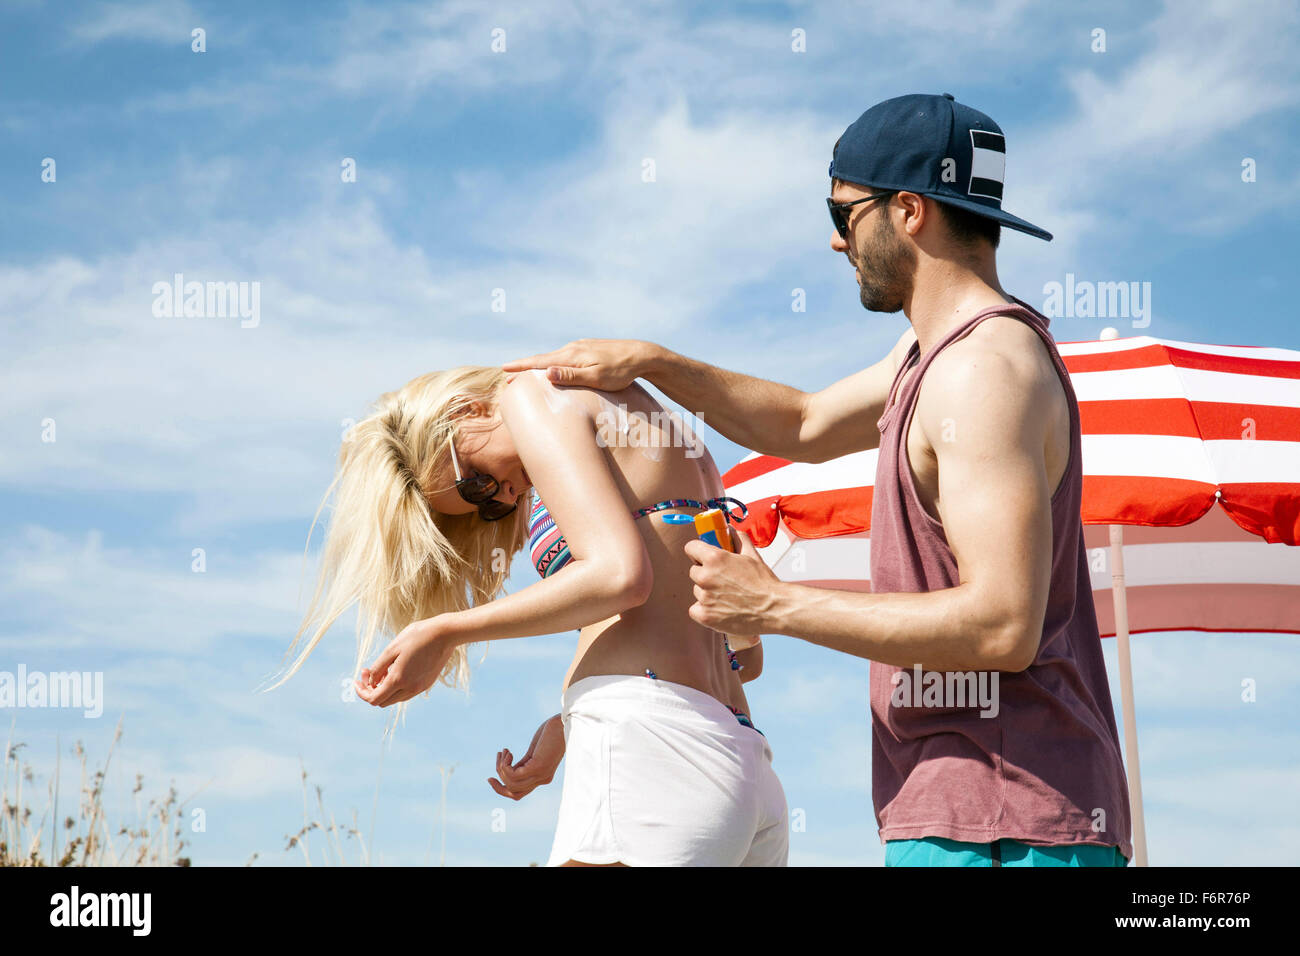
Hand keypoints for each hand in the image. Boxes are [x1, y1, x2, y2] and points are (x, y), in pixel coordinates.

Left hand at [354, 618, 453, 707]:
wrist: (445, 634)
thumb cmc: (417, 636)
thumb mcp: (392, 649)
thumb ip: (378, 668)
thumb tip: (370, 681)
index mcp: (398, 679)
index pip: (373, 699)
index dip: (362, 692)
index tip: (357, 680)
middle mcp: (410, 688)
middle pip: (383, 701)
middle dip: (371, 689)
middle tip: (367, 672)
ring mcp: (419, 688)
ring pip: (395, 698)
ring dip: (384, 689)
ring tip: (382, 670)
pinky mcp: (427, 684)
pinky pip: (406, 692)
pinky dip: (396, 686)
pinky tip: (396, 670)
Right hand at [488, 714, 564, 799]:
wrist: (565, 722)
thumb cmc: (551, 732)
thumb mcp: (534, 751)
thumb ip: (525, 761)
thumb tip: (508, 767)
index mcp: (542, 776)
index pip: (519, 793)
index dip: (503, 789)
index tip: (491, 777)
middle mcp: (542, 779)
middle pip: (514, 794)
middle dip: (499, 785)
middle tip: (492, 770)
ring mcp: (541, 774)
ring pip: (512, 785)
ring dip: (501, 768)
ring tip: (504, 752)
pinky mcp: (538, 767)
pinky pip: (514, 775)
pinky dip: (505, 765)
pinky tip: (508, 752)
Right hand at [501, 339, 654, 390]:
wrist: (641, 355)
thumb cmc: (621, 371)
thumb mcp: (597, 377)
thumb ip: (571, 376)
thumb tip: (546, 372)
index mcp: (571, 356)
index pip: (540, 362)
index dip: (522, 366)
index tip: (504, 369)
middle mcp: (573, 349)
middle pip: (543, 359)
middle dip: (525, 367)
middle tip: (508, 376)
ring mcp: (581, 347)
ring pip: (554, 358)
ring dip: (539, 366)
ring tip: (526, 374)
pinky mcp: (588, 349)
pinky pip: (564, 358)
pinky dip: (553, 363)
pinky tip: (552, 369)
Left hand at [685, 528, 782, 636]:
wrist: (774, 609)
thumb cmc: (764, 583)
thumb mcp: (752, 555)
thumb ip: (737, 539)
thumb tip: (729, 530)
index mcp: (715, 558)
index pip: (690, 548)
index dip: (697, 551)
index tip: (702, 556)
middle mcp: (706, 577)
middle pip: (694, 571)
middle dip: (705, 573)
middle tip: (722, 579)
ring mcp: (705, 598)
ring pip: (697, 591)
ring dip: (707, 592)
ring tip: (727, 596)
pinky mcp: (705, 616)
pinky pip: (695, 609)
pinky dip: (705, 609)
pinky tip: (720, 608)